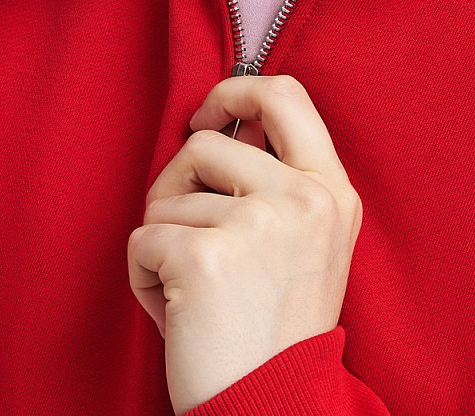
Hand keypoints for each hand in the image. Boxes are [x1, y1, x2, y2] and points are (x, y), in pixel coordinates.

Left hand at [128, 74, 363, 413]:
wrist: (274, 408)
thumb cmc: (276, 331)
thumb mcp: (308, 242)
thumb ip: (280, 182)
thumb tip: (222, 126)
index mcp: (332, 191)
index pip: (285, 95)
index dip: (235, 90)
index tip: (208, 117)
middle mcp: (303, 198)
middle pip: (207, 141)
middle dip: (177, 178)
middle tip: (181, 217)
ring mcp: (257, 223)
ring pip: (167, 196)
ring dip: (164, 240)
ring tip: (193, 291)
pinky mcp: (206, 256)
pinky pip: (142, 239)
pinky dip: (143, 277)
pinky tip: (175, 312)